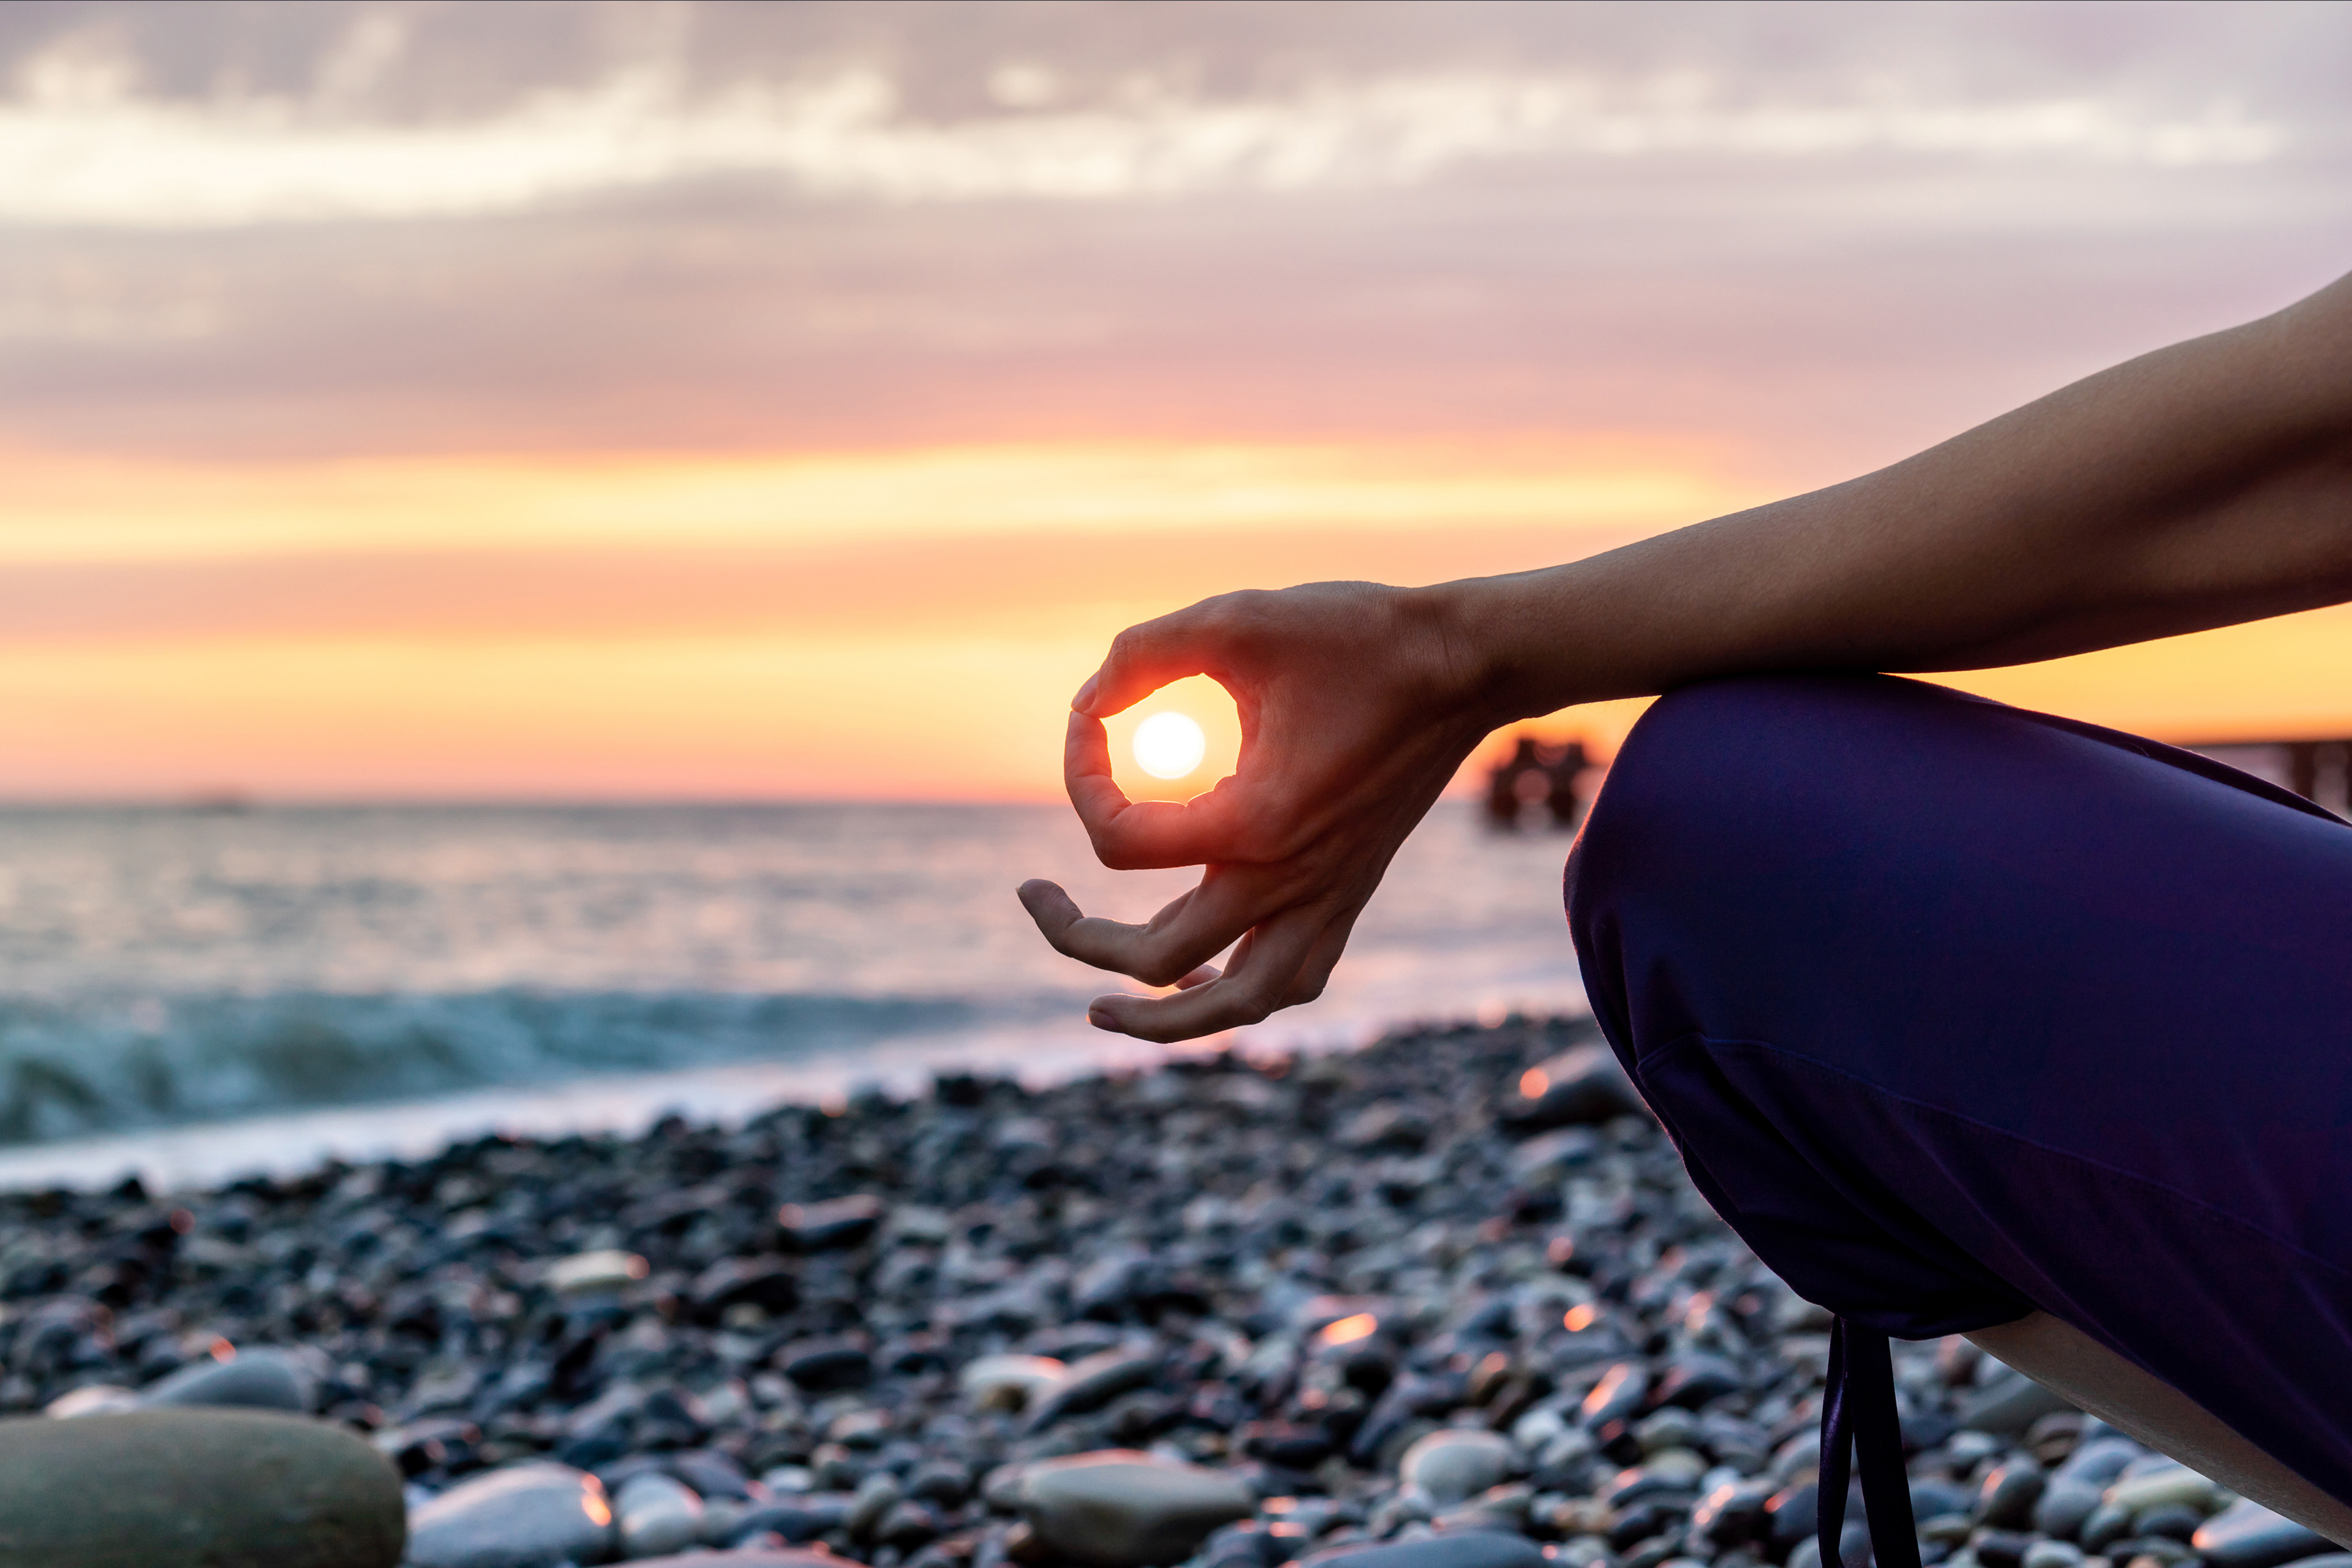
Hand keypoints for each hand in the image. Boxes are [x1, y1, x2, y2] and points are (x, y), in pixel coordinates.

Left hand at [1018, 580, 1495, 1041]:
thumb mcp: (1238, 619)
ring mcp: (1327, 896)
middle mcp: (1290, 879)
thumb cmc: (1357, 634)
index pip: (1119, 842)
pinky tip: (1204, 975)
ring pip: (1238, 1005)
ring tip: (1104, 1010)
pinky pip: (1293, 980)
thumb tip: (1088, 701)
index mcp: (1254, 821)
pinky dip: (1240, 996)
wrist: (1467, 663)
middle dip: (1077, 940)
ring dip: (1165, 1019)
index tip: (1086, 720)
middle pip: (1159, 959)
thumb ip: (1145, 651)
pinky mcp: (1352, 893)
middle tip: (1031, 894)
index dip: (1078, 780)